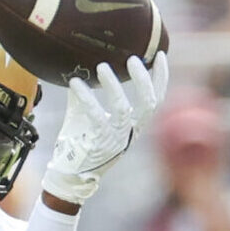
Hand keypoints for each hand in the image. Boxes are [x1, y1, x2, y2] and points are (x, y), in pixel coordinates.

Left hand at [40, 55, 169, 208]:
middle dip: (143, 79)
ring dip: (113, 85)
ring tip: (101, 67)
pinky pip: (96, 116)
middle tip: (133, 59)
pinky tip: (76, 84)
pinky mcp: (100, 144)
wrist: (68, 175)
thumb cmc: (79, 145)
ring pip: (123, 109)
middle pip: (149, 103)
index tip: (158, 55)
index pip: (156, 100)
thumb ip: (85, 97)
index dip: (160, 77)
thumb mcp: (85, 117)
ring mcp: (116, 140)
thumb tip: (77, 71)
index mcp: (134, 127)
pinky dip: (86, 97)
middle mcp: (130, 134)